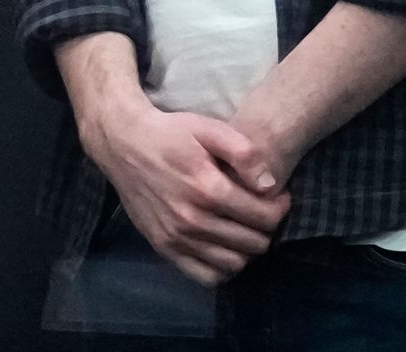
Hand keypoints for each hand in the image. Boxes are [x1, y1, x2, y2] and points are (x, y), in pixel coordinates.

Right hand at [85, 95, 287, 281]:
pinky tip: (225, 248)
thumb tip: (269, 185)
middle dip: (268, 229)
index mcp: (208, 189)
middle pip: (253, 243)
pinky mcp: (164, 248)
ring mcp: (176, 238)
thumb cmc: (172, 134)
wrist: (125, 146)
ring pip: (233, 264)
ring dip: (248, 249)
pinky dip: (222, 268)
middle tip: (265, 212)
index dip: (280, 208)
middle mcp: (192, 220)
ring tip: (247, 229)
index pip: (264, 217)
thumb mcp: (210, 129)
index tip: (280, 197)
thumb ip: (244, 153)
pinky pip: (204, 276)